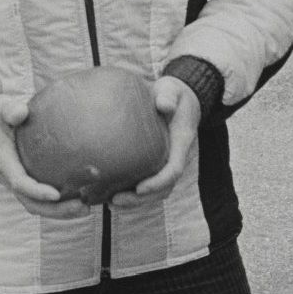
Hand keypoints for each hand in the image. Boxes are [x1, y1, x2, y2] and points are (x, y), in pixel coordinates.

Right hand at [0, 93, 88, 219]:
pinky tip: (84, 197)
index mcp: (4, 162)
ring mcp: (21, 181)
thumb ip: (9, 110)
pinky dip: (62, 202)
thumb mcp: (0, 108)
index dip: (37, 191)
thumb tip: (22, 111)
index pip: (19, 182)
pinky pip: (45, 198)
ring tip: (86, 209)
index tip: (56, 194)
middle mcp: (11, 177)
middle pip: (31, 203)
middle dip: (55, 210)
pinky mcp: (31, 180)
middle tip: (81, 207)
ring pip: (39, 205)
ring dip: (62, 211)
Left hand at [110, 76, 200, 206]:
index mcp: (182, 142)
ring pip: (156, 191)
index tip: (139, 188)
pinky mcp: (156, 164)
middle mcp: (177, 157)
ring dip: (135, 202)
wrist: (179, 99)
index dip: (157, 182)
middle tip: (115, 201)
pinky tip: (110, 196)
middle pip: (163, 188)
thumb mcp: (172, 90)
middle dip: (140, 199)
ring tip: (110, 203)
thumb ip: (169, 96)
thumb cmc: (173, 94)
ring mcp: (168, 163)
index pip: (174, 169)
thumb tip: (163, 104)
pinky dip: (133, 195)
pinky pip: (148, 186)